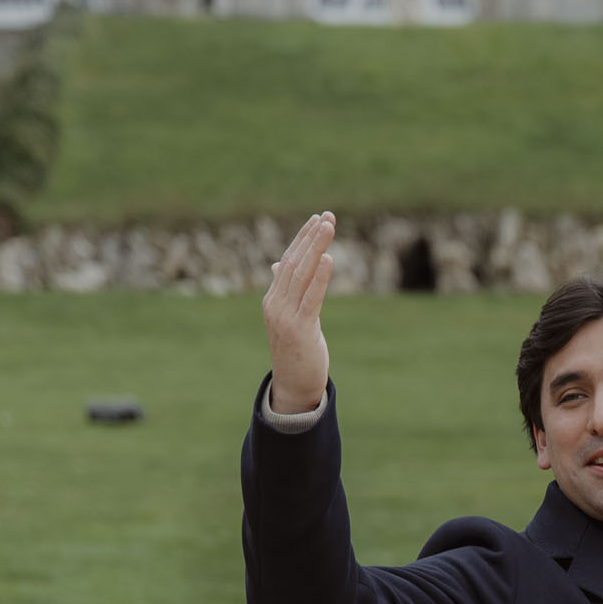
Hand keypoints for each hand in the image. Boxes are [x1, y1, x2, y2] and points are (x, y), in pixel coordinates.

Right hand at [262, 212, 336, 414]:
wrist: (293, 386)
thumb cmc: (296, 351)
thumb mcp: (290, 317)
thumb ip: (285, 290)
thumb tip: (280, 264)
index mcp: (273, 299)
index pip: (289, 261)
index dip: (303, 238)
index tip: (317, 219)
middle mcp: (275, 304)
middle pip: (295, 263)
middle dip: (312, 237)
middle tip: (327, 216)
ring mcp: (285, 316)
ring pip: (302, 275)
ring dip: (316, 248)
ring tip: (328, 227)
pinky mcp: (301, 329)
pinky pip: (312, 297)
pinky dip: (321, 276)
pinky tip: (329, 258)